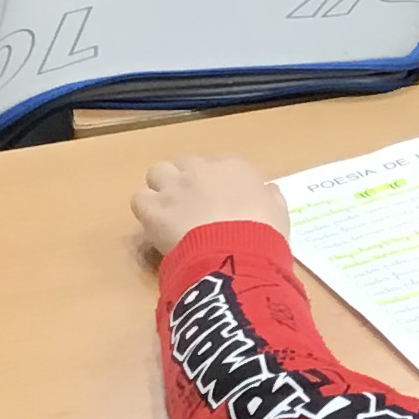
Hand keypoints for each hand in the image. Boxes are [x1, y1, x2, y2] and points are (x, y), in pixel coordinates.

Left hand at [133, 155, 289, 255]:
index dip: (217, 184)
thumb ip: (270, 199)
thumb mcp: (278, 213)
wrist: (235, 253)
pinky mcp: (154, 208)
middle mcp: (201, 170)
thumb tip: (267, 192)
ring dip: (162, 189)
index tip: (220, 202)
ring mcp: (175, 187)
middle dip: (186, 181)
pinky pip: (140, 200)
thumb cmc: (263, 234)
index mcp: (235, 168)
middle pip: (184, 164)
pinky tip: (155, 226)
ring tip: (169, 212)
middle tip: (191, 206)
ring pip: (157, 173)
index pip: (220, 165)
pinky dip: (146, 211)